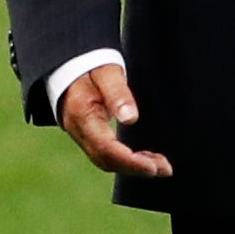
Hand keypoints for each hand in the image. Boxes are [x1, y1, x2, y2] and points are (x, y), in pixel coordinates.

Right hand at [59, 63, 172, 177]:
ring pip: (105, 160)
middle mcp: (78, 130)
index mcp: (81, 115)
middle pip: (105, 160)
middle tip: (165, 169)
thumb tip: (131, 119)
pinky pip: (104, 154)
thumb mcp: (106, 72)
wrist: (69, 63)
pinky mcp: (87, 134)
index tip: (153, 167)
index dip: (130, 161)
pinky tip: (144, 158)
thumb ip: (117, 93)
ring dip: (131, 166)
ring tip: (160, 166)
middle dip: (135, 168)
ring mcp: (80, 134)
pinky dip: (124, 160)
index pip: (106, 147)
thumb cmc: (91, 65)